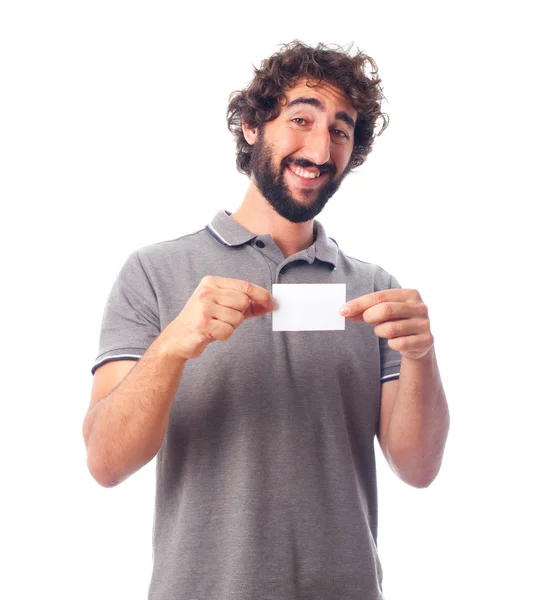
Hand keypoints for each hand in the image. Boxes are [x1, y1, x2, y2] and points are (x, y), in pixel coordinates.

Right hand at [161, 276, 275, 359]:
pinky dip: (223, 335)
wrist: (177, 338)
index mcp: (211, 283)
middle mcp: (206, 292)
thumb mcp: (222, 306)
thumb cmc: (204, 321)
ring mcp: (203, 308)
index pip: (244, 286)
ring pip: (237, 318)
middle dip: (239, 314)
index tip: (273, 303)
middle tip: (224, 319)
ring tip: (216, 325)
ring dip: (230, 326)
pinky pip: (228, 331)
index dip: (261, 295)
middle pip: (243, 302)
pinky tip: (211, 333)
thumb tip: (270, 303)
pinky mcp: (202, 324)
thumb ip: (246, 304)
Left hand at [339, 289, 433, 359]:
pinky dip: (391, 344)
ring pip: (390, 329)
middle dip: (369, 316)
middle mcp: (420, 307)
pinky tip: (395, 341)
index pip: (380, 296)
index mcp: (410, 294)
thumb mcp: (382, 311)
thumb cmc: (397, 321)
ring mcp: (424, 324)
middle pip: (386, 310)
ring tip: (384, 331)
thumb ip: (365, 310)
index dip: (359, 304)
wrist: (419, 342)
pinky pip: (398, 344)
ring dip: (380, 331)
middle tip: (366, 320)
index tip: (342, 311)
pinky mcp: (426, 340)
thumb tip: (344, 311)